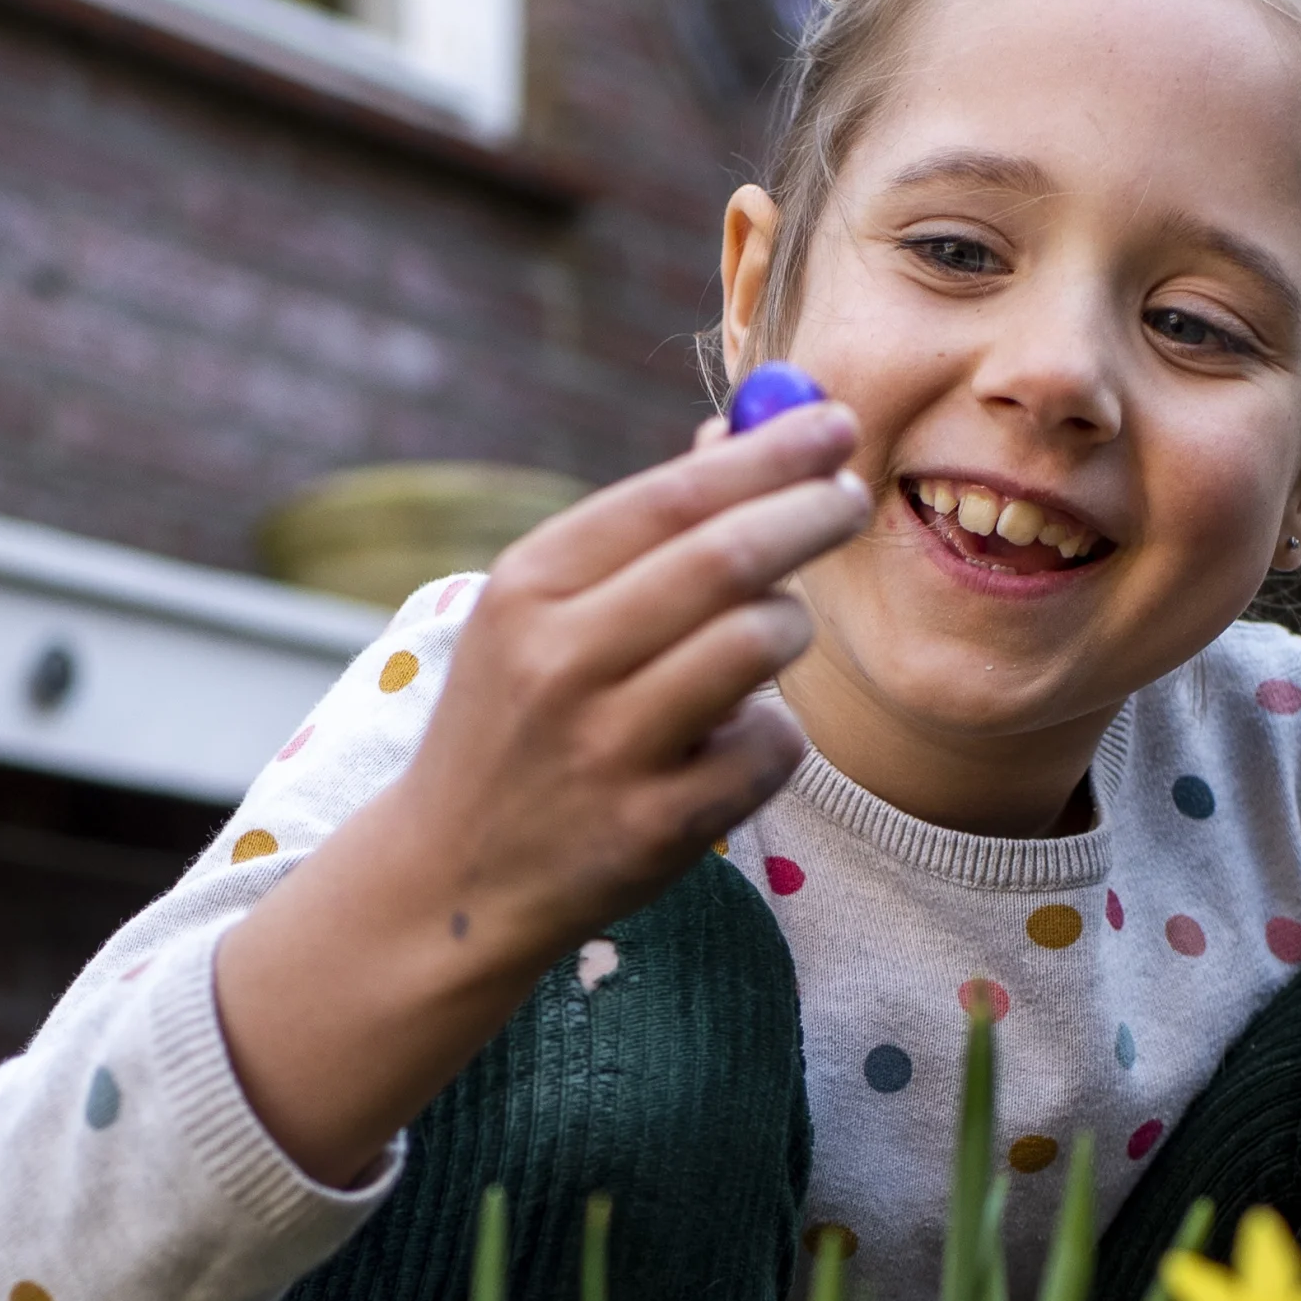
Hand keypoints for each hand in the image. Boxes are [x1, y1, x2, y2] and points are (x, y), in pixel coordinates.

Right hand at [217, 401, 870, 1179]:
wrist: (449, 877)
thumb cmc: (517, 721)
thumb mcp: (541, 614)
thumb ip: (641, 530)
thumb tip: (744, 434)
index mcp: (528, 588)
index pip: (671, 496)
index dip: (768, 455)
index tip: (834, 423)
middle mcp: (559, 661)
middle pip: (728, 559)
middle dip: (810, 514)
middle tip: (851, 497)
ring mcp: (606, 749)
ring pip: (758, 645)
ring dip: (793, 626)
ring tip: (781, 631)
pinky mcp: (653, 828)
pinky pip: (769, 746)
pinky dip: (773, 730)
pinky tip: (736, 737)